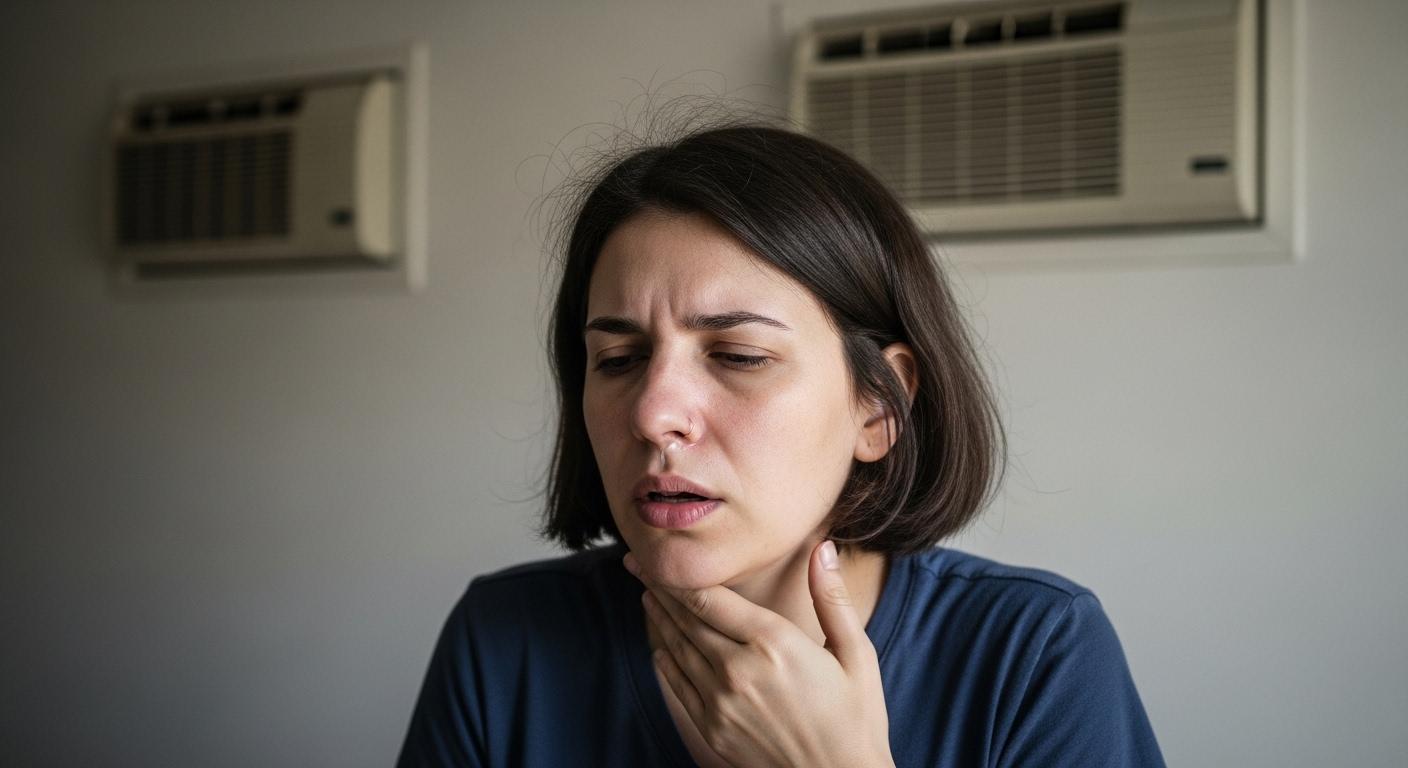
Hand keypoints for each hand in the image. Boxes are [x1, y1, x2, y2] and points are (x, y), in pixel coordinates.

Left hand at [625, 541, 894, 767]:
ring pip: (677, 649)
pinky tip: (660, 645)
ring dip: (658, 619)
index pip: (709, 599)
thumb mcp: (856, 653)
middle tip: (636, 564)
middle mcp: (739, 670)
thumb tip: (822, 548)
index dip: (677, 574)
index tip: (657, 555)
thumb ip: (831, 598)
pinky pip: (678, 685)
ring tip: (646, 595)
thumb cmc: (856, 718)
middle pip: (686, 619)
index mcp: (775, 643)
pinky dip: (664, 659)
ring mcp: (721, 703)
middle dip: (659, 588)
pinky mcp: (713, 729)